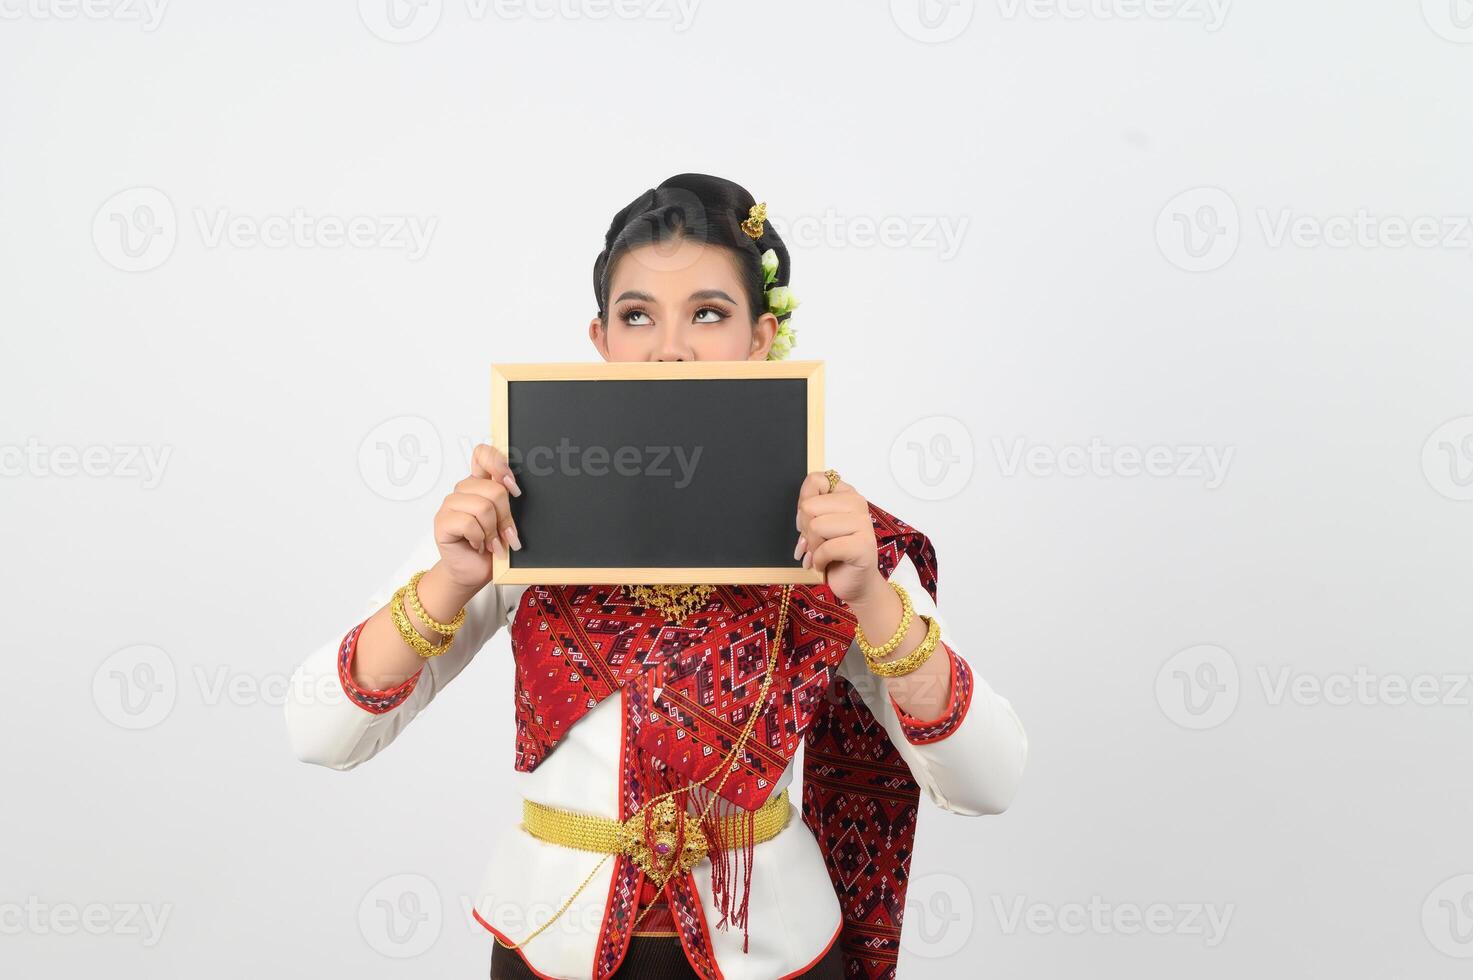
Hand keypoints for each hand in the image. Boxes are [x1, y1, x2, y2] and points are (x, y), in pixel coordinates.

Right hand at [433, 443, 522, 589]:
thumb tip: (513, 489)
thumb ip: (507, 502)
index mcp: (479, 484)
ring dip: (492, 531)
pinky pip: (468, 522)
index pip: (482, 454)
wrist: (474, 573)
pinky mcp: (442, 521)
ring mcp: (450, 505)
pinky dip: (479, 538)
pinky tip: (478, 545)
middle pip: (493, 489)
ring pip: (482, 507)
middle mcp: (463, 491)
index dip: (498, 463)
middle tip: (506, 535)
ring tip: (491, 543)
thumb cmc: (491, 547)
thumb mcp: (505, 521)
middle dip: (506, 517)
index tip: (511, 484)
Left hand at [793, 471, 885, 605]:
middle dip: (806, 530)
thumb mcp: (817, 526)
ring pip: (815, 527)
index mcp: (846, 493)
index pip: (815, 481)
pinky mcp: (863, 545)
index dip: (804, 503)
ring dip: (813, 547)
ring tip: (822, 554)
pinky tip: (825, 564)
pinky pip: (826, 548)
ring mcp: (863, 523)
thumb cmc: (835, 554)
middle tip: (816, 542)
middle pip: (810, 506)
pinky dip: (818, 561)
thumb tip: (802, 510)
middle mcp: (857, 503)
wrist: (855, 583)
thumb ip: (809, 510)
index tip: (811, 520)